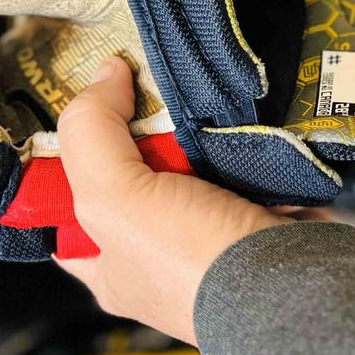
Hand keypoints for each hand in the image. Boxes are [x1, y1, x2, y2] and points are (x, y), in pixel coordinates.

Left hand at [54, 57, 288, 343]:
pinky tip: (225, 103)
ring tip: (180, 81)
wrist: (293, 280)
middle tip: (131, 78)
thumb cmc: (195, 264)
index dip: (61, 153)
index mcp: (107, 259)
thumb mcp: (114, 200)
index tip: (69, 101)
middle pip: (127, 166)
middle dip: (131, 123)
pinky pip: (232, 152)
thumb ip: (91, 133)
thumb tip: (106, 74)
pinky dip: (232, 129)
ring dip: (185, 121)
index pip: (64, 202)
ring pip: (183, 154)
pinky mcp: (251, 200)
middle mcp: (153, 245)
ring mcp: (206, 221)